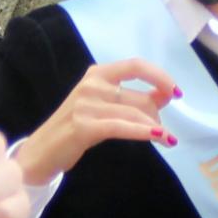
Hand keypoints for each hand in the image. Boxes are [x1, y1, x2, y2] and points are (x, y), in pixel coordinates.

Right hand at [13, 59, 175, 188]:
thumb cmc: (73, 128)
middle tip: (162, 130)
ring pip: (134, 113)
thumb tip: (165, 95)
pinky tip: (158, 137)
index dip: (160, 77)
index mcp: (97, 74)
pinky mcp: (83, 126)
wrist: (41, 152)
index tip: (176, 92)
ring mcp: (86, 104)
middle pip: (139, 96)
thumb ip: (129, 98)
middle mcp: (91, 84)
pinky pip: (122, 127)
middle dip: (156, 115)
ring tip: (167, 139)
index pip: (136, 66)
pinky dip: (143, 132)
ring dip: (155, 127)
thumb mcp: (102, 106)